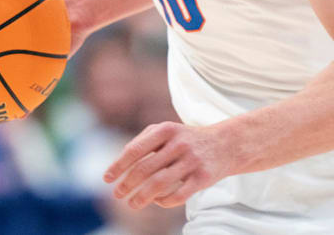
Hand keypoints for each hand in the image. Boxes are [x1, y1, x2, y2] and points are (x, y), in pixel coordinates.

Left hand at [104, 121, 231, 209]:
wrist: (226, 144)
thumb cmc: (187, 138)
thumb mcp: (167, 130)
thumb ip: (143, 141)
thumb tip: (121, 161)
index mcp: (166, 129)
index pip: (135, 150)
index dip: (118, 166)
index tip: (106, 179)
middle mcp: (179, 144)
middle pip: (145, 169)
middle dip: (127, 184)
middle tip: (117, 195)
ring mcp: (192, 161)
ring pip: (160, 184)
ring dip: (141, 197)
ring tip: (132, 204)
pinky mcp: (203, 178)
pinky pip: (179, 195)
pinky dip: (164, 201)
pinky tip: (156, 201)